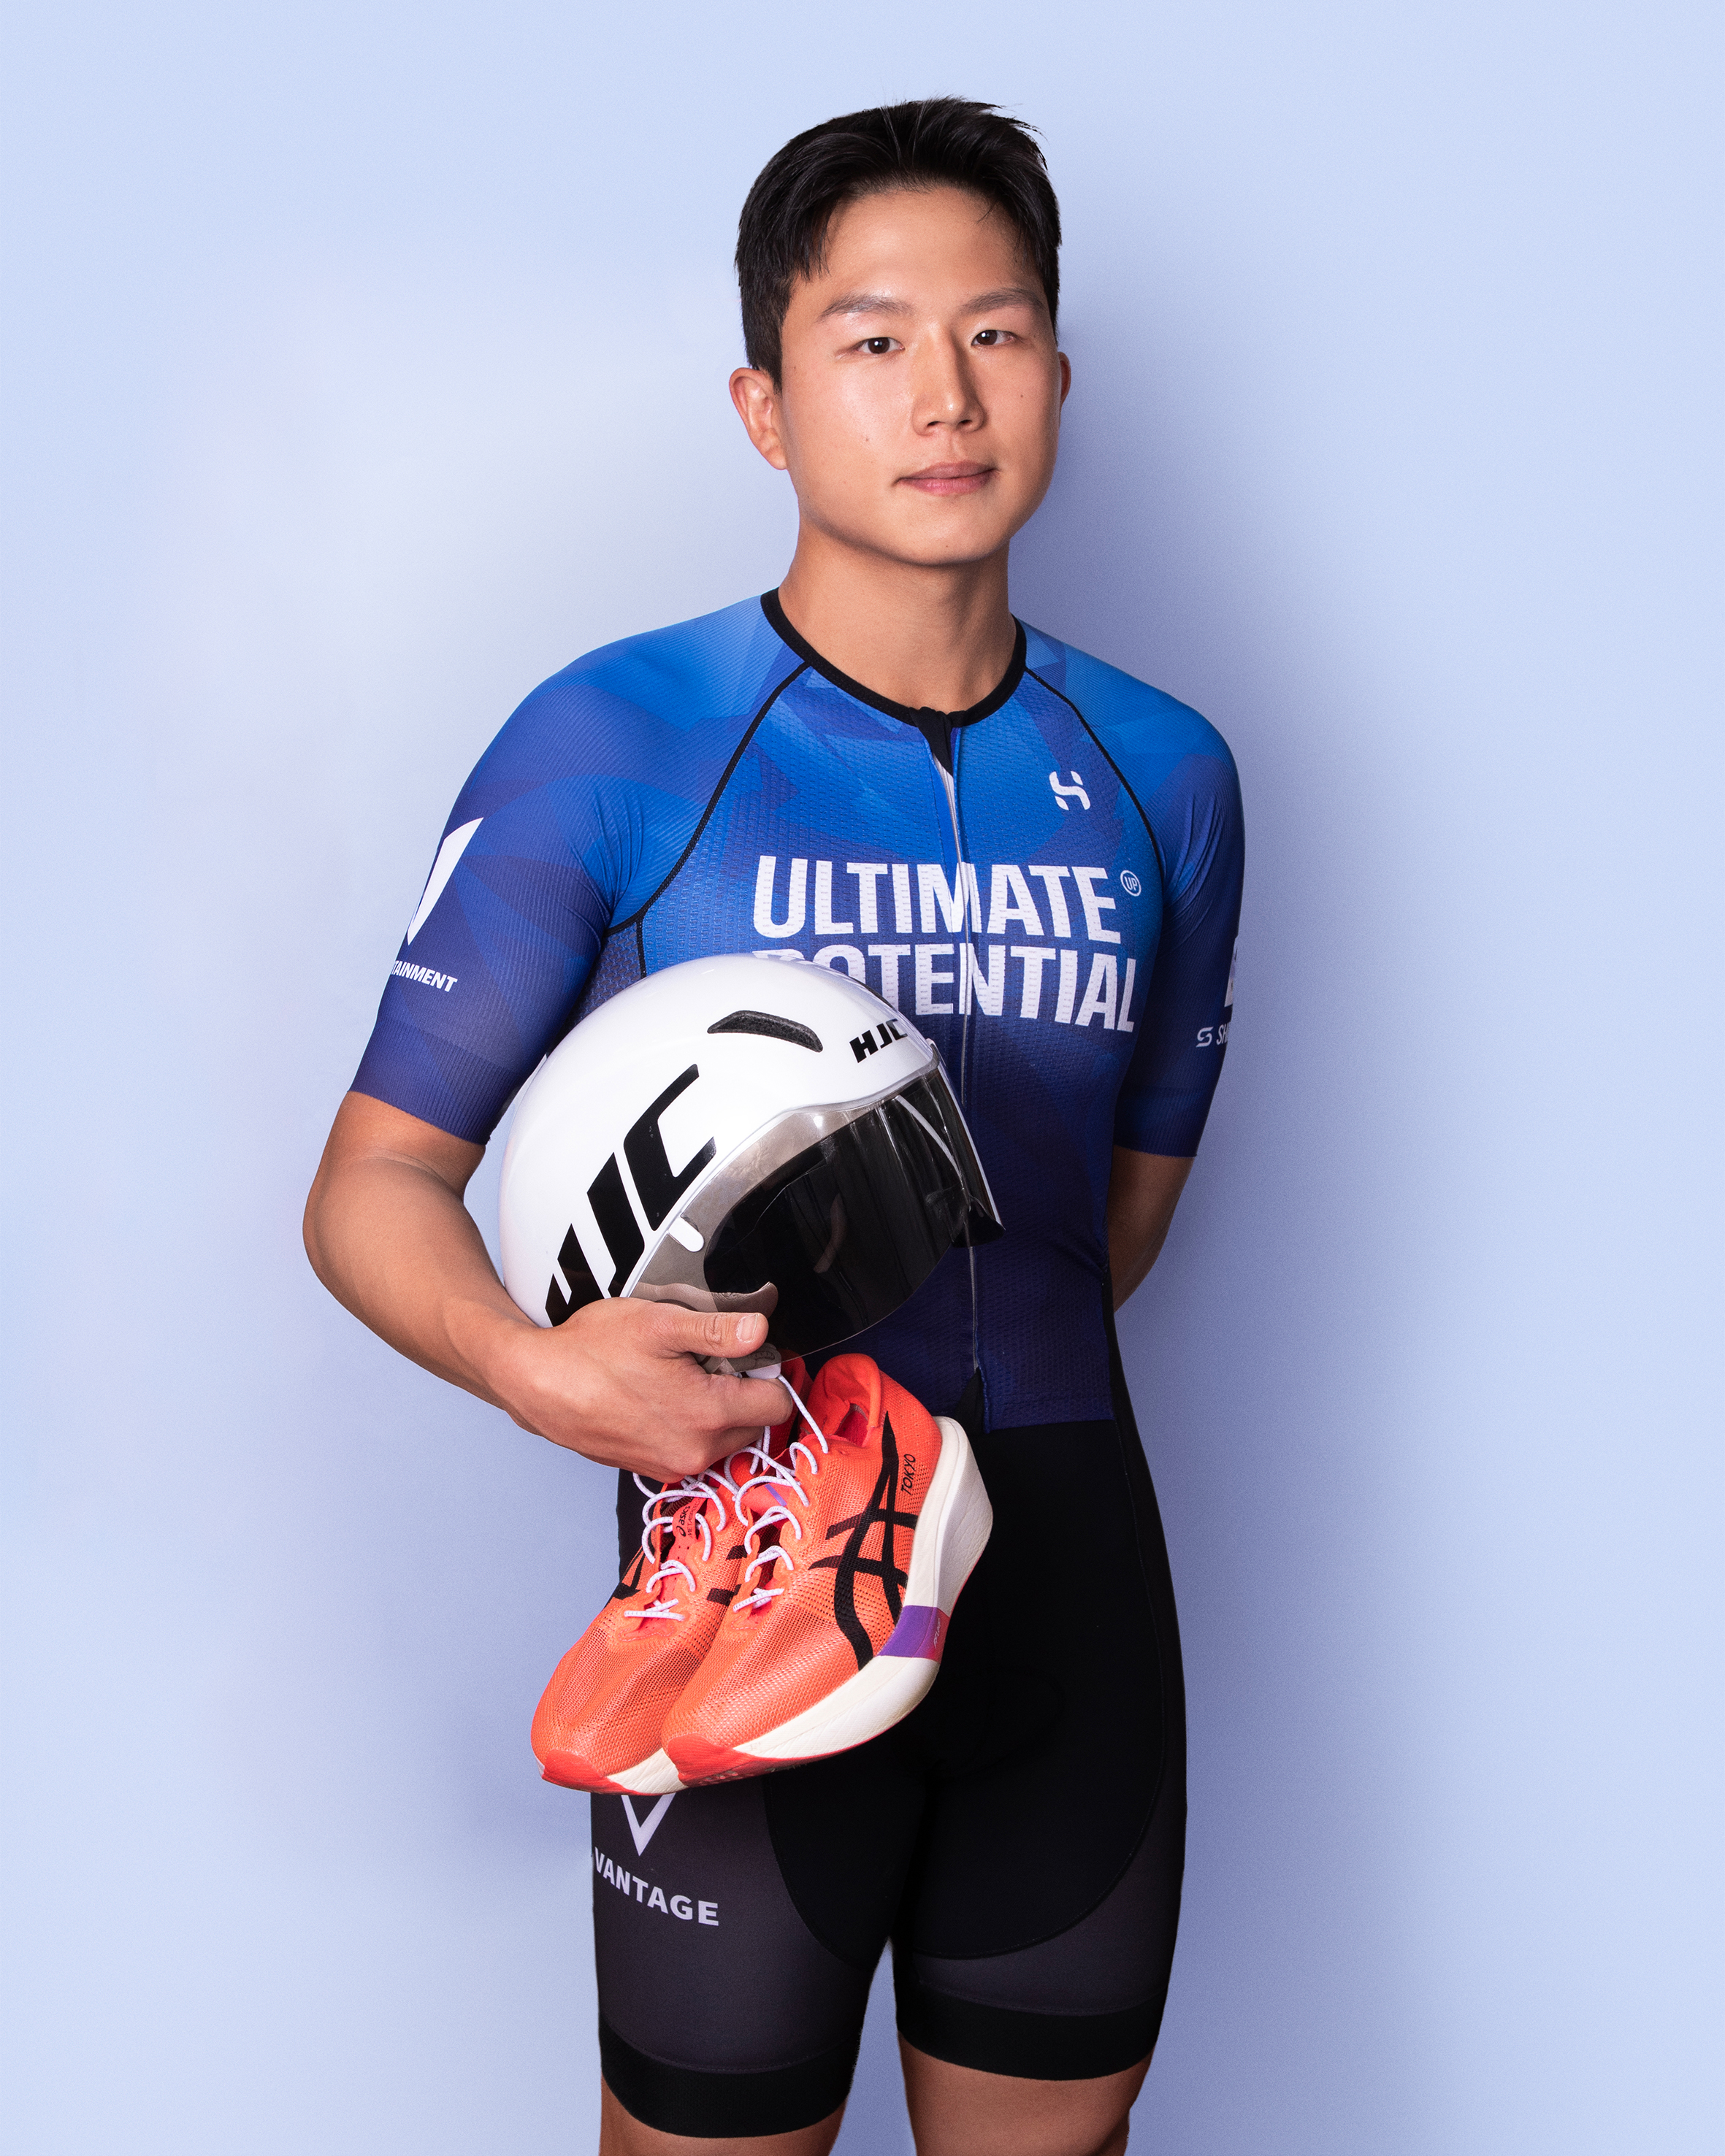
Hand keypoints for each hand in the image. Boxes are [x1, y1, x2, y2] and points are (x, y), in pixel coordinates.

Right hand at [488, 1299, 792, 1481]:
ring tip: (676, 1378)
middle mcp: (693, 1452)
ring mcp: (669, 1465)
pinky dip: (686, 1427)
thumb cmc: (591, 1350)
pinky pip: (690, 1449)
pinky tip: (656, 1398)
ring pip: (722, 1439)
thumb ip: (718, 1329)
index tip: (744, 1354)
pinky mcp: (648, 1469)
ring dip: (714, 1412)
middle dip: (741, 1393)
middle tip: (704, 1363)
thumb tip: (761, 1329)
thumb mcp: (659, 1323)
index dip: (766, 1371)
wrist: (537, 1383)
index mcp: (707, 1416)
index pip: (777, 1403)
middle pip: (753, 1424)